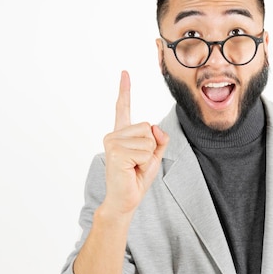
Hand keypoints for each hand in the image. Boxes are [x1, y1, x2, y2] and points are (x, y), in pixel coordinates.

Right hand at [101, 70, 168, 215]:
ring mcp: (113, 142)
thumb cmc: (137, 178)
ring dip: (147, 157)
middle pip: (148, 127)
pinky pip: (145, 150)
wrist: (126, 200)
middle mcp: (114, 135)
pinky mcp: (116, 152)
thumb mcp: (154, 156)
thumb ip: (159, 139)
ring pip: (148, 139)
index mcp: (122, 133)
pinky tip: (131, 170)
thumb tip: (155, 127)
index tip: (125, 72)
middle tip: (137, 163)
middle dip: (151, 148)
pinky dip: (144, 163)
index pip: (124, 107)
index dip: (125, 90)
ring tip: (134, 167)